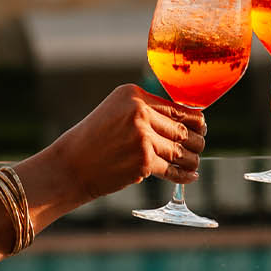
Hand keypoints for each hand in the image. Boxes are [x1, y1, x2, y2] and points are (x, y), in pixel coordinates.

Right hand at [35, 83, 204, 201]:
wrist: (70, 167)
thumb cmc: (93, 141)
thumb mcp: (115, 113)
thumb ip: (145, 112)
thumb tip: (185, 120)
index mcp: (132, 94)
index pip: (176, 107)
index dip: (194, 120)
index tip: (201, 127)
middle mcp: (138, 111)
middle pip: (182, 129)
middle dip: (195, 141)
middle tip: (199, 147)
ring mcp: (142, 137)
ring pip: (180, 150)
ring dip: (191, 159)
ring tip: (193, 163)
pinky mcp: (143, 161)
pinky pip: (172, 169)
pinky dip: (184, 175)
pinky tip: (190, 176)